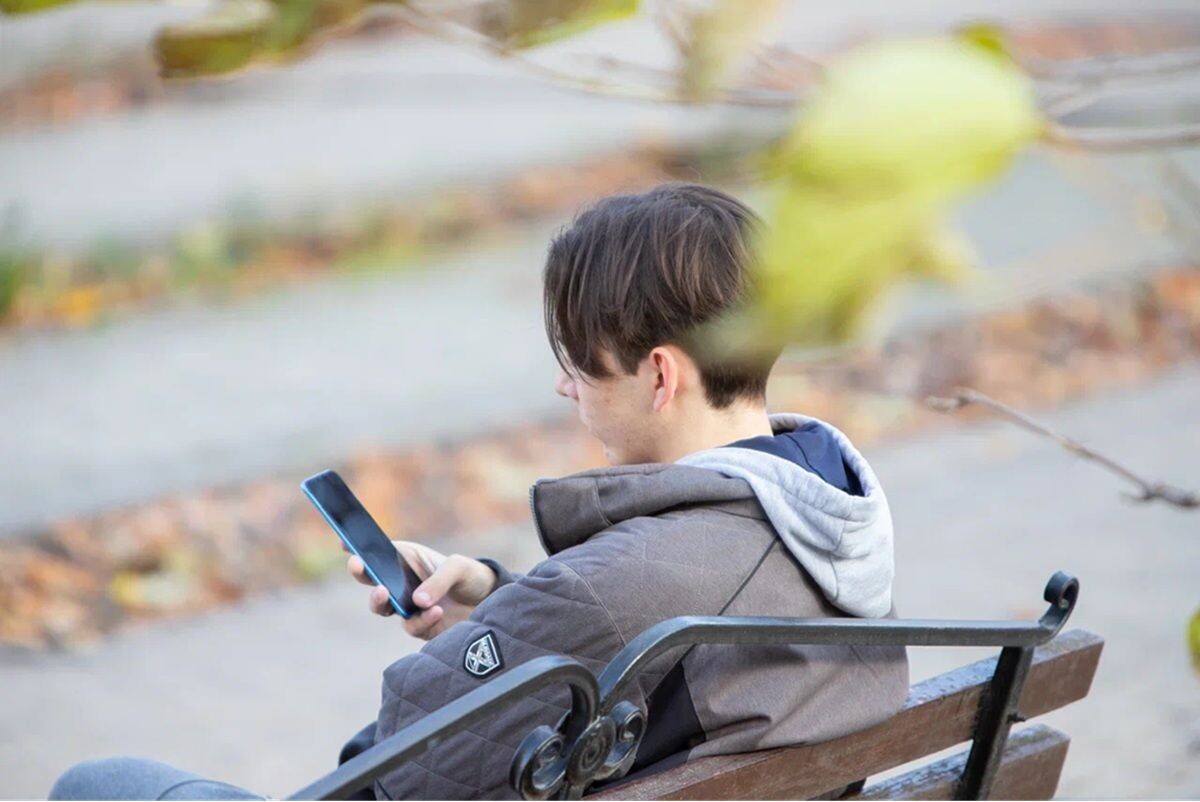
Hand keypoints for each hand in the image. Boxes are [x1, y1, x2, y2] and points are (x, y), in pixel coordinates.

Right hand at [347, 541, 496, 639]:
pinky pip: (411, 625)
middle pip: (371, 578)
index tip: (346, 541)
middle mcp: (402, 581)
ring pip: (380, 606)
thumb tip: (417, 601)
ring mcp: (408, 605)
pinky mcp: (420, 626)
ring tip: (386, 592)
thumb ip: (438, 580)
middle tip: (358, 566)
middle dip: (360, 571)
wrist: (490, 604)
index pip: (379, 550)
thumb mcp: (458, 568)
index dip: (360, 545)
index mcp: (407, 558)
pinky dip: (421, 619)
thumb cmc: (471, 576)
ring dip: (380, 600)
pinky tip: (437, 611)